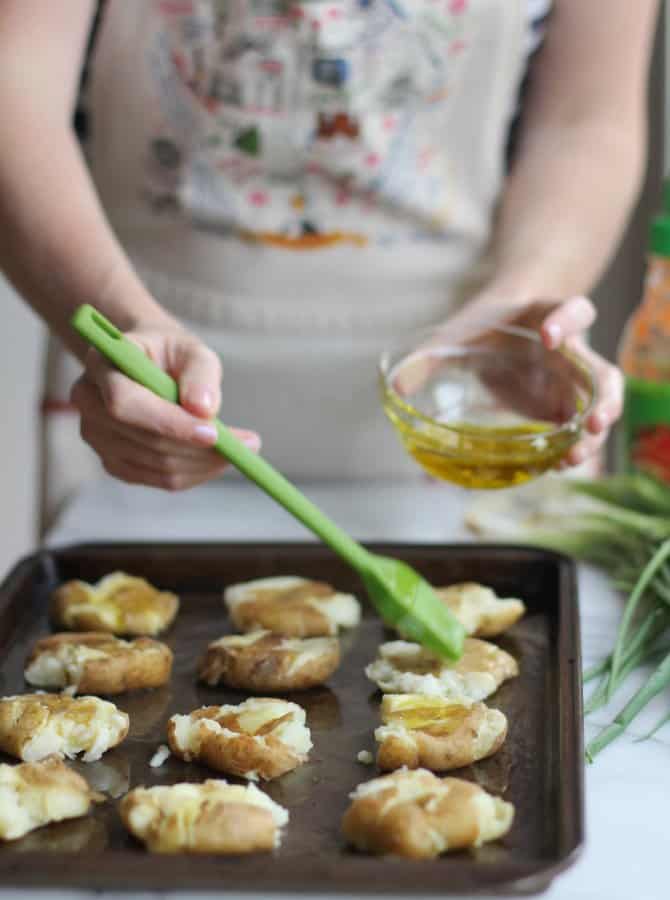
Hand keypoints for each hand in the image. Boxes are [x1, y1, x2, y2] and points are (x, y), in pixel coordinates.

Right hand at [70, 325, 260, 489]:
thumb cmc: (171, 353)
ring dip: (203, 463)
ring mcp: (96, 436)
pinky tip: (215, 459)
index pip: (125, 404)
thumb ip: (200, 374)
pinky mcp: (112, 461)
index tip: (214, 433)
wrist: (148, 363)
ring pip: (156, 464)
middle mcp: (88, 402)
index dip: (168, 423)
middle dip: (199, 448)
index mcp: (101, 364)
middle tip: (248, 444)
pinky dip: (194, 473)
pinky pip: (158, 479)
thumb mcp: (192, 349)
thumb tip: (204, 409)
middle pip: (144, 440)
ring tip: (240, 448)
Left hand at [396, 295, 621, 468]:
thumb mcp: (457, 334)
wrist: (503, 323)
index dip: (567, 321)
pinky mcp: (561, 406)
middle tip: (594, 421)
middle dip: (603, 398)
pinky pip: (575, 429)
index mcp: (550, 316)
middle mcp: (571, 351)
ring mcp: (570, 381)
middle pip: (602, 371)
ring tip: (573, 457)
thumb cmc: (484, 324)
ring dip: (593, 434)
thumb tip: (396, 385)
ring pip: (597, 407)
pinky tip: (556, 466)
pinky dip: (569, 447)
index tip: (549, 336)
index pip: (575, 310)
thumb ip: (429, 356)